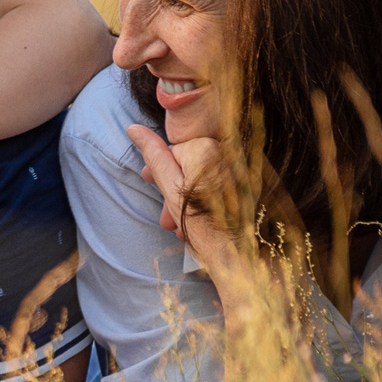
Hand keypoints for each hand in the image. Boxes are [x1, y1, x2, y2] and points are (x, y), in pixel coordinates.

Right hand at [126, 125, 247, 297]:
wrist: (235, 252)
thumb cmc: (200, 223)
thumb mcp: (169, 188)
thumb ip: (153, 156)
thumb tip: (134, 129)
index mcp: (206, 149)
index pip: (174, 149)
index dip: (160, 170)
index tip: (152, 185)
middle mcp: (227, 153)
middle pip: (190, 162)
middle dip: (174, 186)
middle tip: (166, 212)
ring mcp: (240, 168)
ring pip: (203, 174)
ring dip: (188, 195)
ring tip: (180, 222)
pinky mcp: (248, 183)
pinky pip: (219, 183)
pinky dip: (206, 197)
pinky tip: (200, 219)